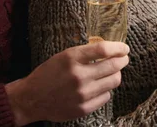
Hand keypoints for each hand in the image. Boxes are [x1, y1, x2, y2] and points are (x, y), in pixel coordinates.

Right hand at [6, 41, 129, 124]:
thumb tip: (111, 50)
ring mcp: (82, 94)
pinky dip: (106, 90)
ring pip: (113, 81)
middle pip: (113, 66)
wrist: (31, 98)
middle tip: (123, 59)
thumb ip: (85, 53)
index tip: (124, 48)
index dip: (118, 47)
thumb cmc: (49, 73)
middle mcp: (78, 76)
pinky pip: (106, 96)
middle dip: (122, 60)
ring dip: (116, 75)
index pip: (103, 50)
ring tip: (112, 72)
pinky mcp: (83, 108)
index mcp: (71, 58)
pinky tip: (99, 87)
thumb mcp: (64, 56)